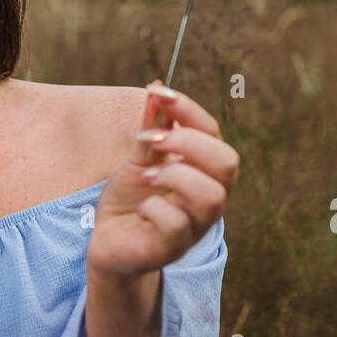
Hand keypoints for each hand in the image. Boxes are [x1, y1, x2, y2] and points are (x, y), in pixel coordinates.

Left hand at [87, 81, 238, 279]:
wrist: (109, 245)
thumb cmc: (130, 200)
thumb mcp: (139, 158)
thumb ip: (151, 127)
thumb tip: (157, 86)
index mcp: (204, 172)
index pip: (214, 134)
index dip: (190, 109)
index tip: (159, 92)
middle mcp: (208, 199)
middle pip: (228, 162)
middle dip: (189, 142)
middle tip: (153, 139)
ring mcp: (194, 227)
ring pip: (212, 196)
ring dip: (175, 175)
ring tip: (145, 176)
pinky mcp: (172, 250)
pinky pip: (177, 225)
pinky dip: (154, 209)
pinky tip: (140, 209)